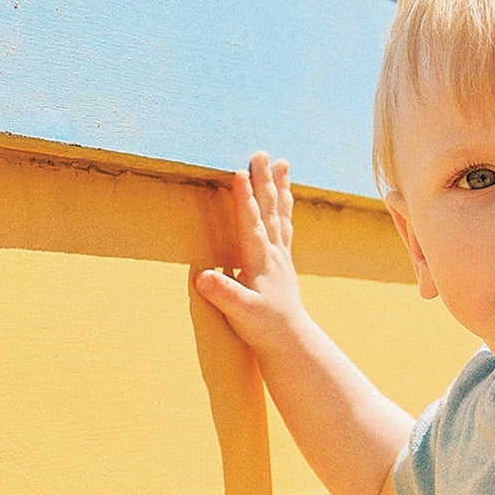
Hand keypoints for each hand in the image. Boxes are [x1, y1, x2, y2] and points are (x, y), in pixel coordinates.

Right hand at [195, 150, 308, 354]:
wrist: (290, 342)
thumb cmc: (264, 328)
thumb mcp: (240, 313)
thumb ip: (225, 294)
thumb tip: (204, 277)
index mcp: (260, 261)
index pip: (252, 223)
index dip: (246, 198)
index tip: (240, 171)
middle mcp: (274, 254)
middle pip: (269, 210)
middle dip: (264, 180)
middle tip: (262, 152)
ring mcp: (280, 256)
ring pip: (281, 214)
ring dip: (280, 187)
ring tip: (283, 162)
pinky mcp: (283, 263)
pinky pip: (285, 227)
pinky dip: (284, 207)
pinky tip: (285, 197)